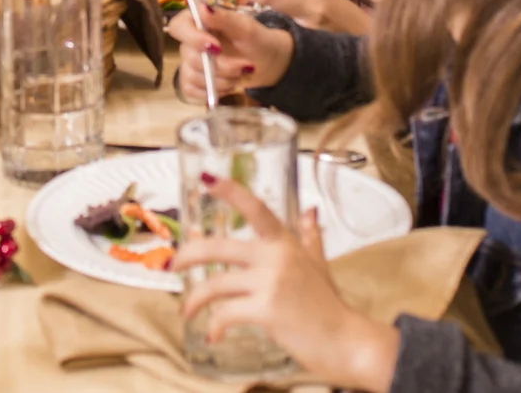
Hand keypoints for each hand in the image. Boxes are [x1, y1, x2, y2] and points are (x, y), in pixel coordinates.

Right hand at [166, 4, 293, 100]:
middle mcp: (190, 40)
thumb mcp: (246, 27)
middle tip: (245, 66)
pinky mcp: (193, 80)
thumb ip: (224, 18)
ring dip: (221, 80)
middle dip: (220, 66)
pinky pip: (191, 90)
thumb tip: (202, 7)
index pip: (179, 26)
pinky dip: (213, 91)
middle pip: (190, 56)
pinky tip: (229, 84)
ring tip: (241, 75)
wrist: (266, 62)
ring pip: (192, 76)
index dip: (193, 39)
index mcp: (199, 20)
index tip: (217, 48)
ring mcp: (190, 61)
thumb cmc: (256, 39)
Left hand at [174, 176, 399, 390]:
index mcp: (284, 243)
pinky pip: (225, 314)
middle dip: (187, 255)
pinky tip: (212, 334)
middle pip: (218, 247)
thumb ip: (310, 237)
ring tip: (186, 311)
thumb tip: (311, 211)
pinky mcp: (267, 310)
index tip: (206, 180)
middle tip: (174, 265)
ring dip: (194, 299)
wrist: (346, 341)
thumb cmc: (328, 304)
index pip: (255, 208)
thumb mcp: (318, 265)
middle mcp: (275, 257)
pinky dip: (213, 325)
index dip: (230, 191)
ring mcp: (270, 282)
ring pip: (215, 284)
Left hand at [215, 0, 370, 36]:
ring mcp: (310, 33)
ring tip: (217, 5)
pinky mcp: (304, 52)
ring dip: (242, 11)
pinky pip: (276, 42)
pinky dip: (253, 36)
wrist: (367, 51)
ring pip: (271, 21)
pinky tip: (233, 34)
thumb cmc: (343, 18)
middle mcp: (316, 10)